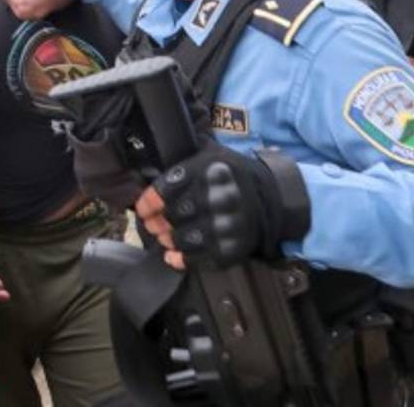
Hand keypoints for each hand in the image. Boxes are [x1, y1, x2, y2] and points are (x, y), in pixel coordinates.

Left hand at [135, 144, 308, 269]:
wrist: (272, 197)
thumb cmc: (230, 177)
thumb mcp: (211, 154)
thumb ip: (182, 157)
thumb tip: (148, 165)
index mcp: (210, 170)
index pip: (168, 188)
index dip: (149, 202)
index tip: (142, 209)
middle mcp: (219, 197)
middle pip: (174, 214)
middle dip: (157, 222)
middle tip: (152, 225)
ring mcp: (227, 224)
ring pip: (183, 238)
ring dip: (168, 240)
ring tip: (164, 238)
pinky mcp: (233, 247)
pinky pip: (200, 258)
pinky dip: (181, 260)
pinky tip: (172, 257)